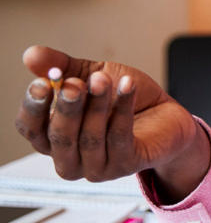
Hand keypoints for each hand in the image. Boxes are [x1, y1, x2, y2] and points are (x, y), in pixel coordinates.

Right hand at [13, 45, 210, 199]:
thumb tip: (31, 55)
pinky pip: (120, 137)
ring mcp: (98, 167)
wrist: (166, 114)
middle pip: (58, 137)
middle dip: (67, 107)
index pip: (30, 128)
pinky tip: (128, 85)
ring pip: (90, 138)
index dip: (33, 107)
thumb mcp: (90, 74)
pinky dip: (123, 108)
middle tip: (76, 83)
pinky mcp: (126, 166)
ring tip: (103, 78)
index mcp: (53, 137)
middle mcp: (70, 158)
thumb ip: (62, 67)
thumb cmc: (123, 98)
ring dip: (97, 106)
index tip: (42, 84)